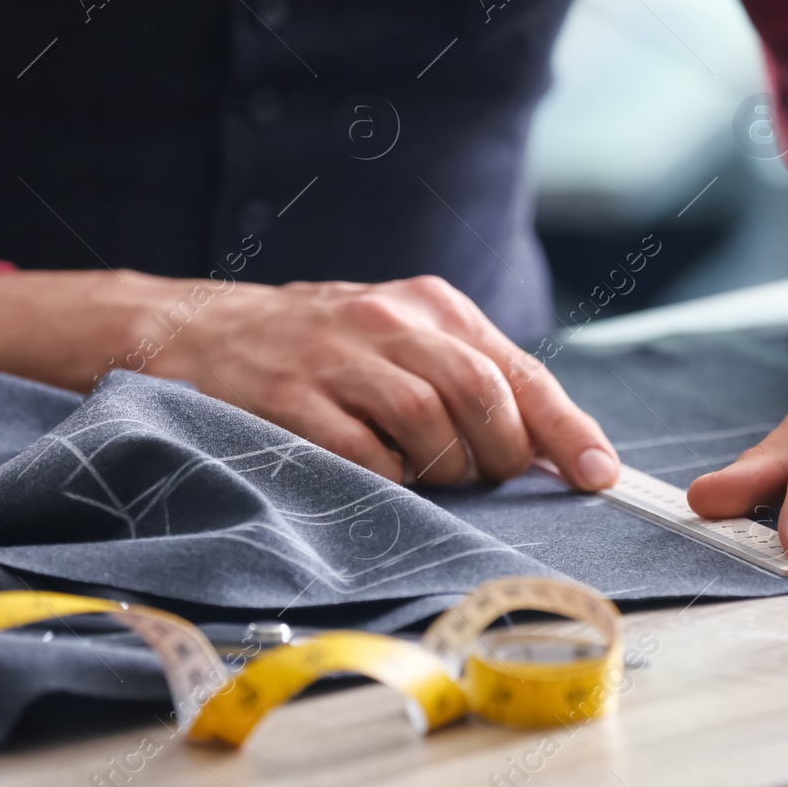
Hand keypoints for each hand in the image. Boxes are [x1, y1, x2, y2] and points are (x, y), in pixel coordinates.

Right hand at [0, 270, 619, 490]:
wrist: (189, 331)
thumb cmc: (314, 351)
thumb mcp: (396, 342)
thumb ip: (467, 381)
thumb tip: (549, 449)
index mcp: (429, 306)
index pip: (520, 370)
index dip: (566, 429)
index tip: (598, 475)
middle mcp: (388, 321)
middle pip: (484, 397)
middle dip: (501, 455)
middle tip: (485, 479)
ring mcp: (336, 358)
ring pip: (430, 426)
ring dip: (444, 471)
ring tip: (425, 476)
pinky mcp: (289, 400)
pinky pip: (363, 456)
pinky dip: (385, 481)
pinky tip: (375, 478)